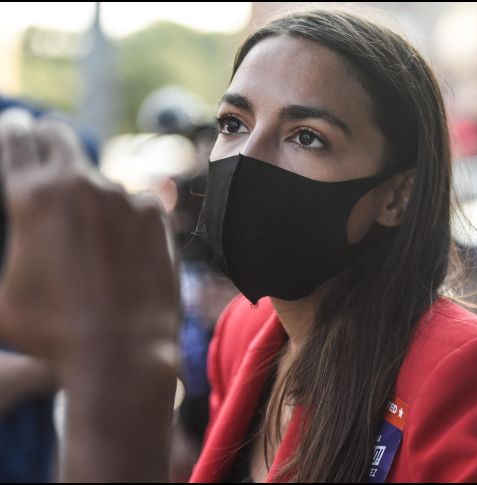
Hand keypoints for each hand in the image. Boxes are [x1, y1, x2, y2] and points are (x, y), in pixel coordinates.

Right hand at [0, 109, 178, 371]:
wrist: (121, 353)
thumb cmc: (52, 333)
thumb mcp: (1, 296)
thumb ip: (9, 249)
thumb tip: (25, 229)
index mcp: (31, 196)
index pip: (17, 139)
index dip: (14, 130)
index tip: (17, 127)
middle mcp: (79, 185)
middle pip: (59, 135)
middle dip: (49, 138)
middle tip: (47, 147)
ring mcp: (122, 196)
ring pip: (100, 179)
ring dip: (92, 197)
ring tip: (92, 243)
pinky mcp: (155, 212)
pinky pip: (134, 202)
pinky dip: (126, 218)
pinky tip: (123, 253)